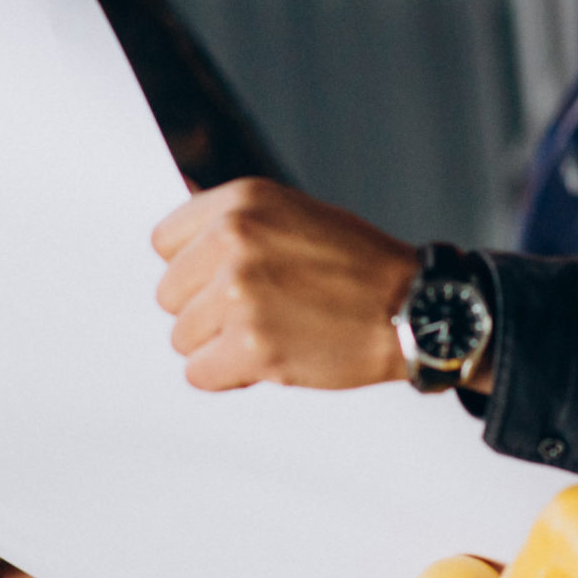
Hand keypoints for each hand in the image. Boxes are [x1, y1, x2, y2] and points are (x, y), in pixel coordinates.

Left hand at [153, 178, 419, 390]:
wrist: (413, 307)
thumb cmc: (359, 265)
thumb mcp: (293, 213)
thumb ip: (234, 221)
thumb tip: (172, 224)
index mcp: (241, 202)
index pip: (164, 242)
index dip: (194, 269)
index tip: (223, 279)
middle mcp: (235, 240)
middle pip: (169, 295)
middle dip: (206, 311)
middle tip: (260, 310)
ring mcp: (241, 293)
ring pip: (182, 337)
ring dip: (220, 345)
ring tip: (274, 331)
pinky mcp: (251, 345)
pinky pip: (199, 373)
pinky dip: (230, 376)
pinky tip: (271, 358)